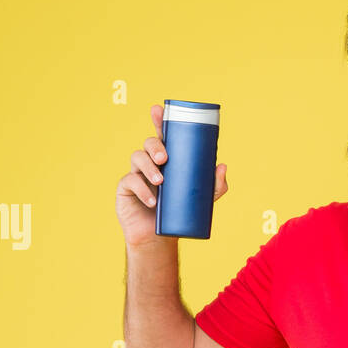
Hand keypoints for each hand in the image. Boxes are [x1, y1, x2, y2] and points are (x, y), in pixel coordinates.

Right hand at [115, 103, 228, 248]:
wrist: (159, 237)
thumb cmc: (180, 213)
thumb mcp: (202, 200)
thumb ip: (215, 185)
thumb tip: (222, 166)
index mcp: (167, 159)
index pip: (163, 135)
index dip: (159, 120)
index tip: (157, 109)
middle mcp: (150, 162)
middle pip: (148, 143)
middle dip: (155, 145)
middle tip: (164, 157)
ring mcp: (136, 174)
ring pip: (137, 158)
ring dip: (148, 167)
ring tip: (160, 182)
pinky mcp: (125, 189)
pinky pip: (130, 182)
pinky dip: (141, 190)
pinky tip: (152, 200)